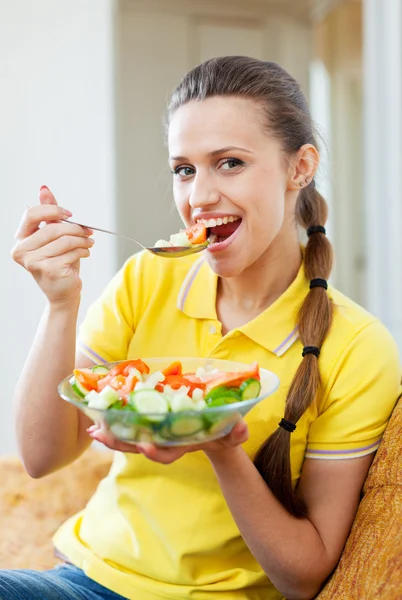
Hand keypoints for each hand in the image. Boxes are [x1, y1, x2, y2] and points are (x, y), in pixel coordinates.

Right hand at [11, 186, 93, 306]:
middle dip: (75, 228)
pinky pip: (71, 252)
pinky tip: (85, 253)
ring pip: (64, 240)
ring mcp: (33, 261)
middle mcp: (21, 250)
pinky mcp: (48, 269)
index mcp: (20, 239)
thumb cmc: (59, 262)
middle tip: (88, 230)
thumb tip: (44, 189)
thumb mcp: (54, 236)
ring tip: (88, 243)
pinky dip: (82, 251)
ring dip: (82, 240)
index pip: (32, 214)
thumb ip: (49, 214)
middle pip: (52, 228)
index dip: (53, 210)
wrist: (63, 291)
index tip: (69, 214)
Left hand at [87, 420, 248, 463]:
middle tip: (100, 435)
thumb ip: (237, 432)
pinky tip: (100, 417)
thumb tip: (241, 428)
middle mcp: (167, 442)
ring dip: (111, 434)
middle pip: (139, 447)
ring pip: (131, 438)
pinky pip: (132, 424)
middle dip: (120, 442)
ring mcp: (158, 433)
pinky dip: (116, 422)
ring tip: (93, 429)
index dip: (156, 452)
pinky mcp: (153, 422)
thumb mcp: (234, 432)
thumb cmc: (224, 431)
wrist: (216, 431)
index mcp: (183, 445)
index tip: (146, 446)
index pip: (167, 453)